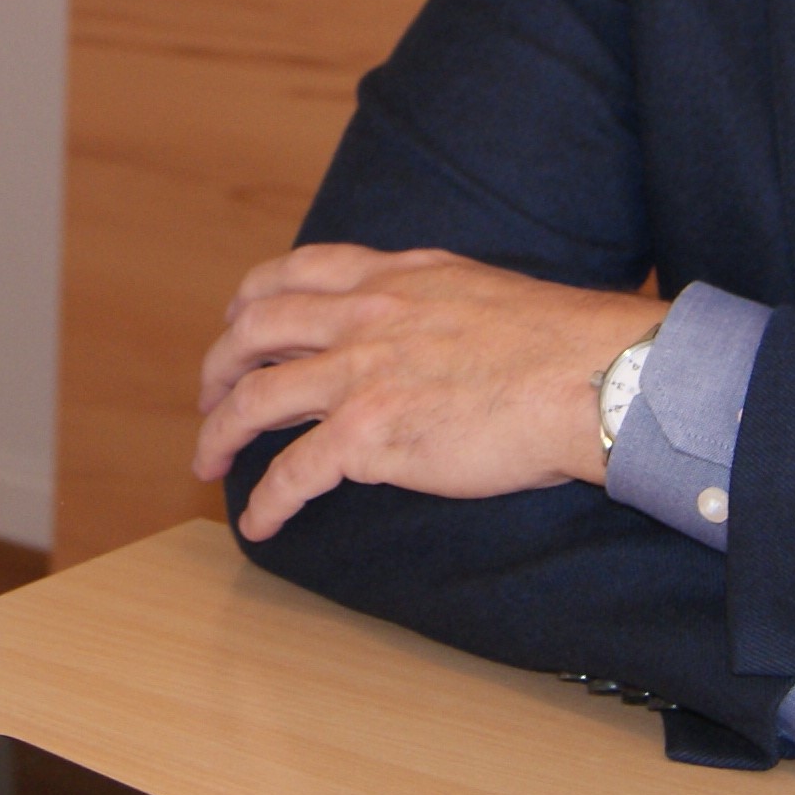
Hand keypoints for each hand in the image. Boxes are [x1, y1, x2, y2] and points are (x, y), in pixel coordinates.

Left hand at [190, 244, 663, 540]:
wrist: (588, 376)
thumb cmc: (554, 341)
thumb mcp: (472, 288)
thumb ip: (426, 299)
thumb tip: (416, 320)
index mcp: (391, 278)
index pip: (296, 272)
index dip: (252, 299)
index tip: (237, 320)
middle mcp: (363, 317)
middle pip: (255, 332)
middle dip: (219, 366)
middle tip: (209, 397)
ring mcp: (361, 375)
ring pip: (256, 400)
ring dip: (219, 433)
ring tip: (207, 461)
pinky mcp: (370, 435)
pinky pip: (294, 472)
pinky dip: (265, 500)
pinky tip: (257, 521)